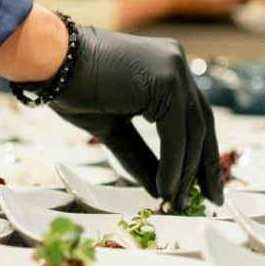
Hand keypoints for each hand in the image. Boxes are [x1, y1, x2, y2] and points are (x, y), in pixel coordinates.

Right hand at [47, 27, 223, 209]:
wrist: (54, 63)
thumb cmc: (77, 90)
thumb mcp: (116, 129)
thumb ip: (141, 155)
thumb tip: (162, 189)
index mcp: (168, 69)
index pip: (194, 117)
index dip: (201, 154)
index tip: (204, 185)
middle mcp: (177, 65)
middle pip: (202, 124)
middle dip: (205, 166)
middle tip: (210, 200)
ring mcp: (175, 70)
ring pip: (192, 132)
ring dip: (187, 172)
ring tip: (179, 202)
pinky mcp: (167, 82)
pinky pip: (176, 134)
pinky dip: (173, 165)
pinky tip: (166, 188)